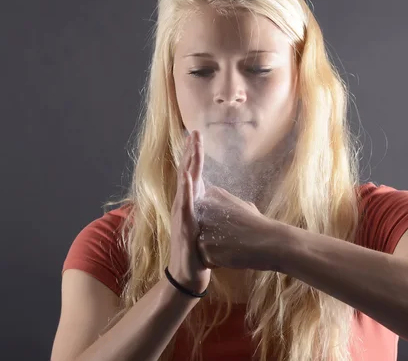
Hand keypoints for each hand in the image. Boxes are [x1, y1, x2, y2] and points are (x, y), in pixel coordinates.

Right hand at [167, 130, 209, 293]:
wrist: (189, 275)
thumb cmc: (201, 251)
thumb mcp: (211, 226)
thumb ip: (215, 211)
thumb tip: (226, 200)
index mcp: (191, 203)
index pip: (193, 172)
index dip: (194, 154)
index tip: (196, 135)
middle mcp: (183, 205)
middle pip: (187, 172)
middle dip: (190, 152)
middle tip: (193, 132)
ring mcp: (181, 215)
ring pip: (184, 185)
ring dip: (188, 165)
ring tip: (191, 148)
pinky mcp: (184, 227)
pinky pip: (184, 206)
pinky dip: (186, 191)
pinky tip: (188, 178)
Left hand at [196, 186, 279, 271]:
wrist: (268, 241)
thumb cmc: (259, 225)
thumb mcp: (242, 205)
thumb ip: (226, 204)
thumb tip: (221, 207)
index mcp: (213, 195)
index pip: (202, 209)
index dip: (215, 220)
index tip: (229, 224)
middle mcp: (204, 208)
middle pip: (199, 226)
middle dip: (211, 234)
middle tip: (230, 237)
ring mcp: (203, 227)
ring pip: (201, 242)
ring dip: (214, 249)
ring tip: (232, 247)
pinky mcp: (204, 247)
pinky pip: (206, 258)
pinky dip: (217, 261)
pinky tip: (231, 255)